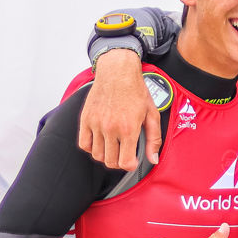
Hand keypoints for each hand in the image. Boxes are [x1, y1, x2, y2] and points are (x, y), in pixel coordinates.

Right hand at [78, 49, 160, 169]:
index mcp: (128, 129)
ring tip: (114, 148)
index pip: (125, 162)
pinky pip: (84, 144)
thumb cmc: (136, 91)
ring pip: (97, 155)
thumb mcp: (152, 114)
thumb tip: (153, 159)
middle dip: (119, 162)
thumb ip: (154, 139)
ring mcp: (96, 124)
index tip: (132, 161)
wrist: (118, 72)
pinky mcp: (85, 119)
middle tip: (124, 154)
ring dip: (106, 155)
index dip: (130, 165)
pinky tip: (101, 142)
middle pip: (110, 161)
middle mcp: (110, 128)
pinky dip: (91, 147)